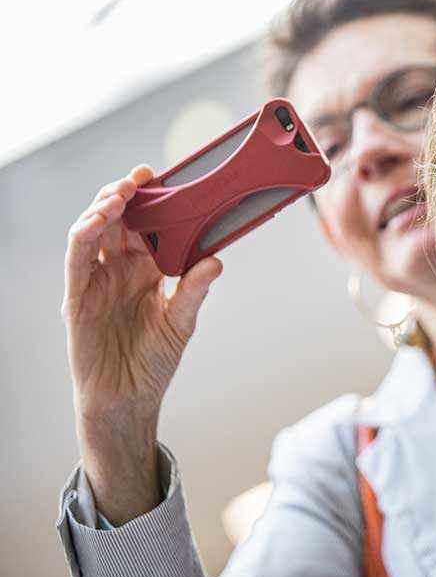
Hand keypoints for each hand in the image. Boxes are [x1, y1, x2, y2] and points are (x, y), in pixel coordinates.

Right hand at [62, 165, 222, 523]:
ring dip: (104, 207)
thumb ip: (195, 290)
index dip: (154, 201)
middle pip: (119, 220)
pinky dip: (85, 235)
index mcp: (147, 271)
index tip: (167, 177)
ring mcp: (96, 280)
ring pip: (94, 231)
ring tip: (122, 193)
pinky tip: (98, 220)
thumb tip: (217, 260)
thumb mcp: (181, 323)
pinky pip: (77, 259)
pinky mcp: (77, 296)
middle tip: (143, 176)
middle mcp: (120, 270)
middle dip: (128, 194)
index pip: (149, 226)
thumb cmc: (153, 362)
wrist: (128, 400)